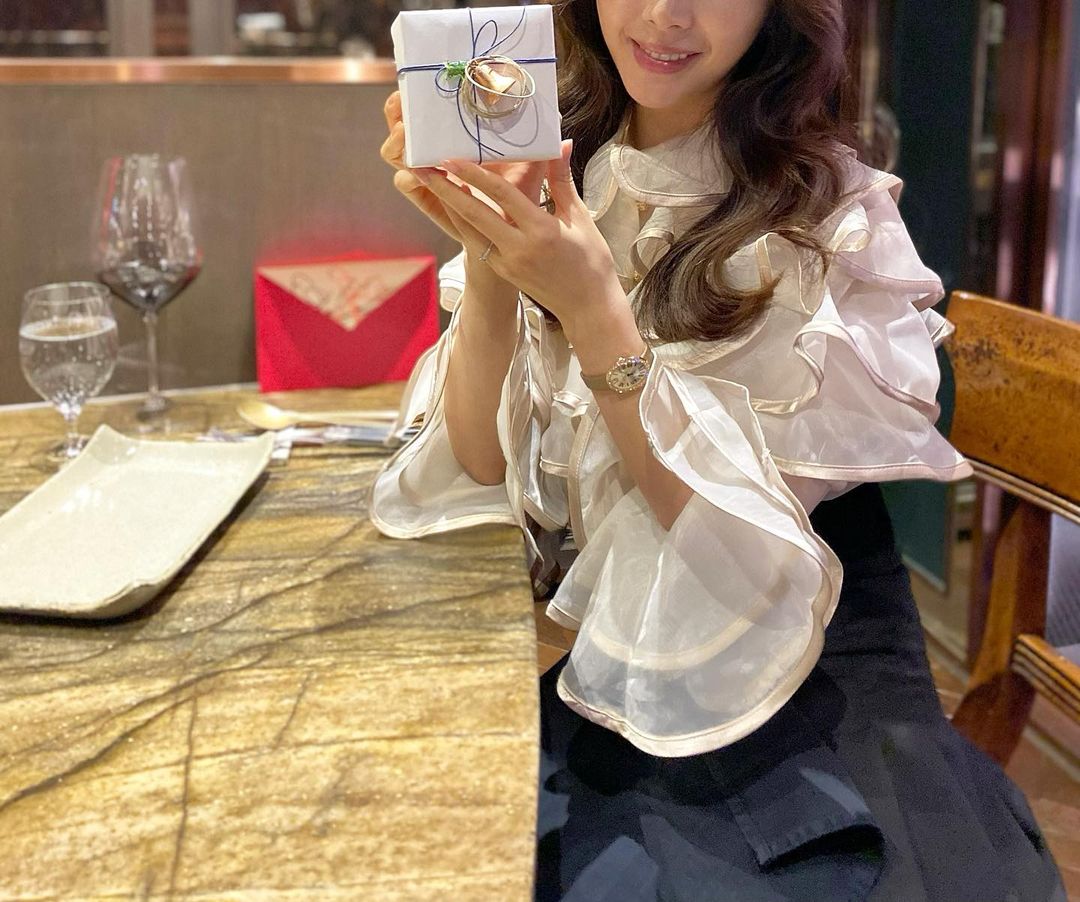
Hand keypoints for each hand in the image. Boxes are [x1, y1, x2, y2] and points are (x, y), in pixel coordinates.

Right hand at [380, 91, 547, 247]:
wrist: (515, 238)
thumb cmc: (523, 197)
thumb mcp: (530, 166)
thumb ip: (538, 148)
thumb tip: (560, 127)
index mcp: (457, 140)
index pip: (427, 113)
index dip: (413, 99)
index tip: (411, 85)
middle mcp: (436, 157)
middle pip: (402, 130)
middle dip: (396, 114)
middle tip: (400, 104)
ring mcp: (428, 179)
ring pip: (396, 157)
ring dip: (398, 143)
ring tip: (407, 135)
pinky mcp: (428, 202)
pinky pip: (408, 186)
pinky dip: (410, 176)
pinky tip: (416, 170)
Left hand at [416, 141, 625, 336]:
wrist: (587, 307)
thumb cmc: (591, 261)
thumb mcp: (579, 218)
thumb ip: (561, 181)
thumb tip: (559, 144)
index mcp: (540, 230)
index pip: (501, 196)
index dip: (474, 175)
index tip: (452, 158)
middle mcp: (518, 248)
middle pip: (473, 213)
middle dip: (445, 188)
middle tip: (422, 167)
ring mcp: (506, 262)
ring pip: (469, 229)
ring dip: (447, 204)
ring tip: (429, 181)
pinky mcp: (502, 271)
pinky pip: (476, 242)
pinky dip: (463, 221)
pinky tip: (452, 205)